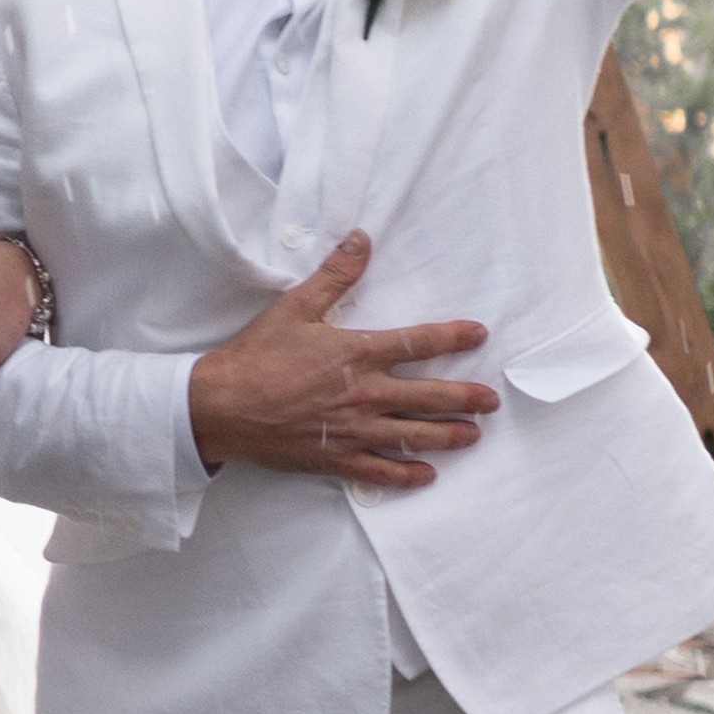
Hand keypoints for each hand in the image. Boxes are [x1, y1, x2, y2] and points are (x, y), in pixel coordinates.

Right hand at [185, 234, 494, 488]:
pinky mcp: (336, 458)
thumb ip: (334, 275)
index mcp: (357, 353)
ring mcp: (353, 430)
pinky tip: (426, 475)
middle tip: (492, 401)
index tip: (479, 334)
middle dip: (466, 399)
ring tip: (473, 436)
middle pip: (430, 397)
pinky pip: (381, 471)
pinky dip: (406, 475)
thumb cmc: (257, 356)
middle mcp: (364, 394)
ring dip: (449, 436)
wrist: (221, 406)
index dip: (453, 337)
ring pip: (414, 437)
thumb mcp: (294, 307)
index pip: (419, 344)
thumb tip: (361, 239)